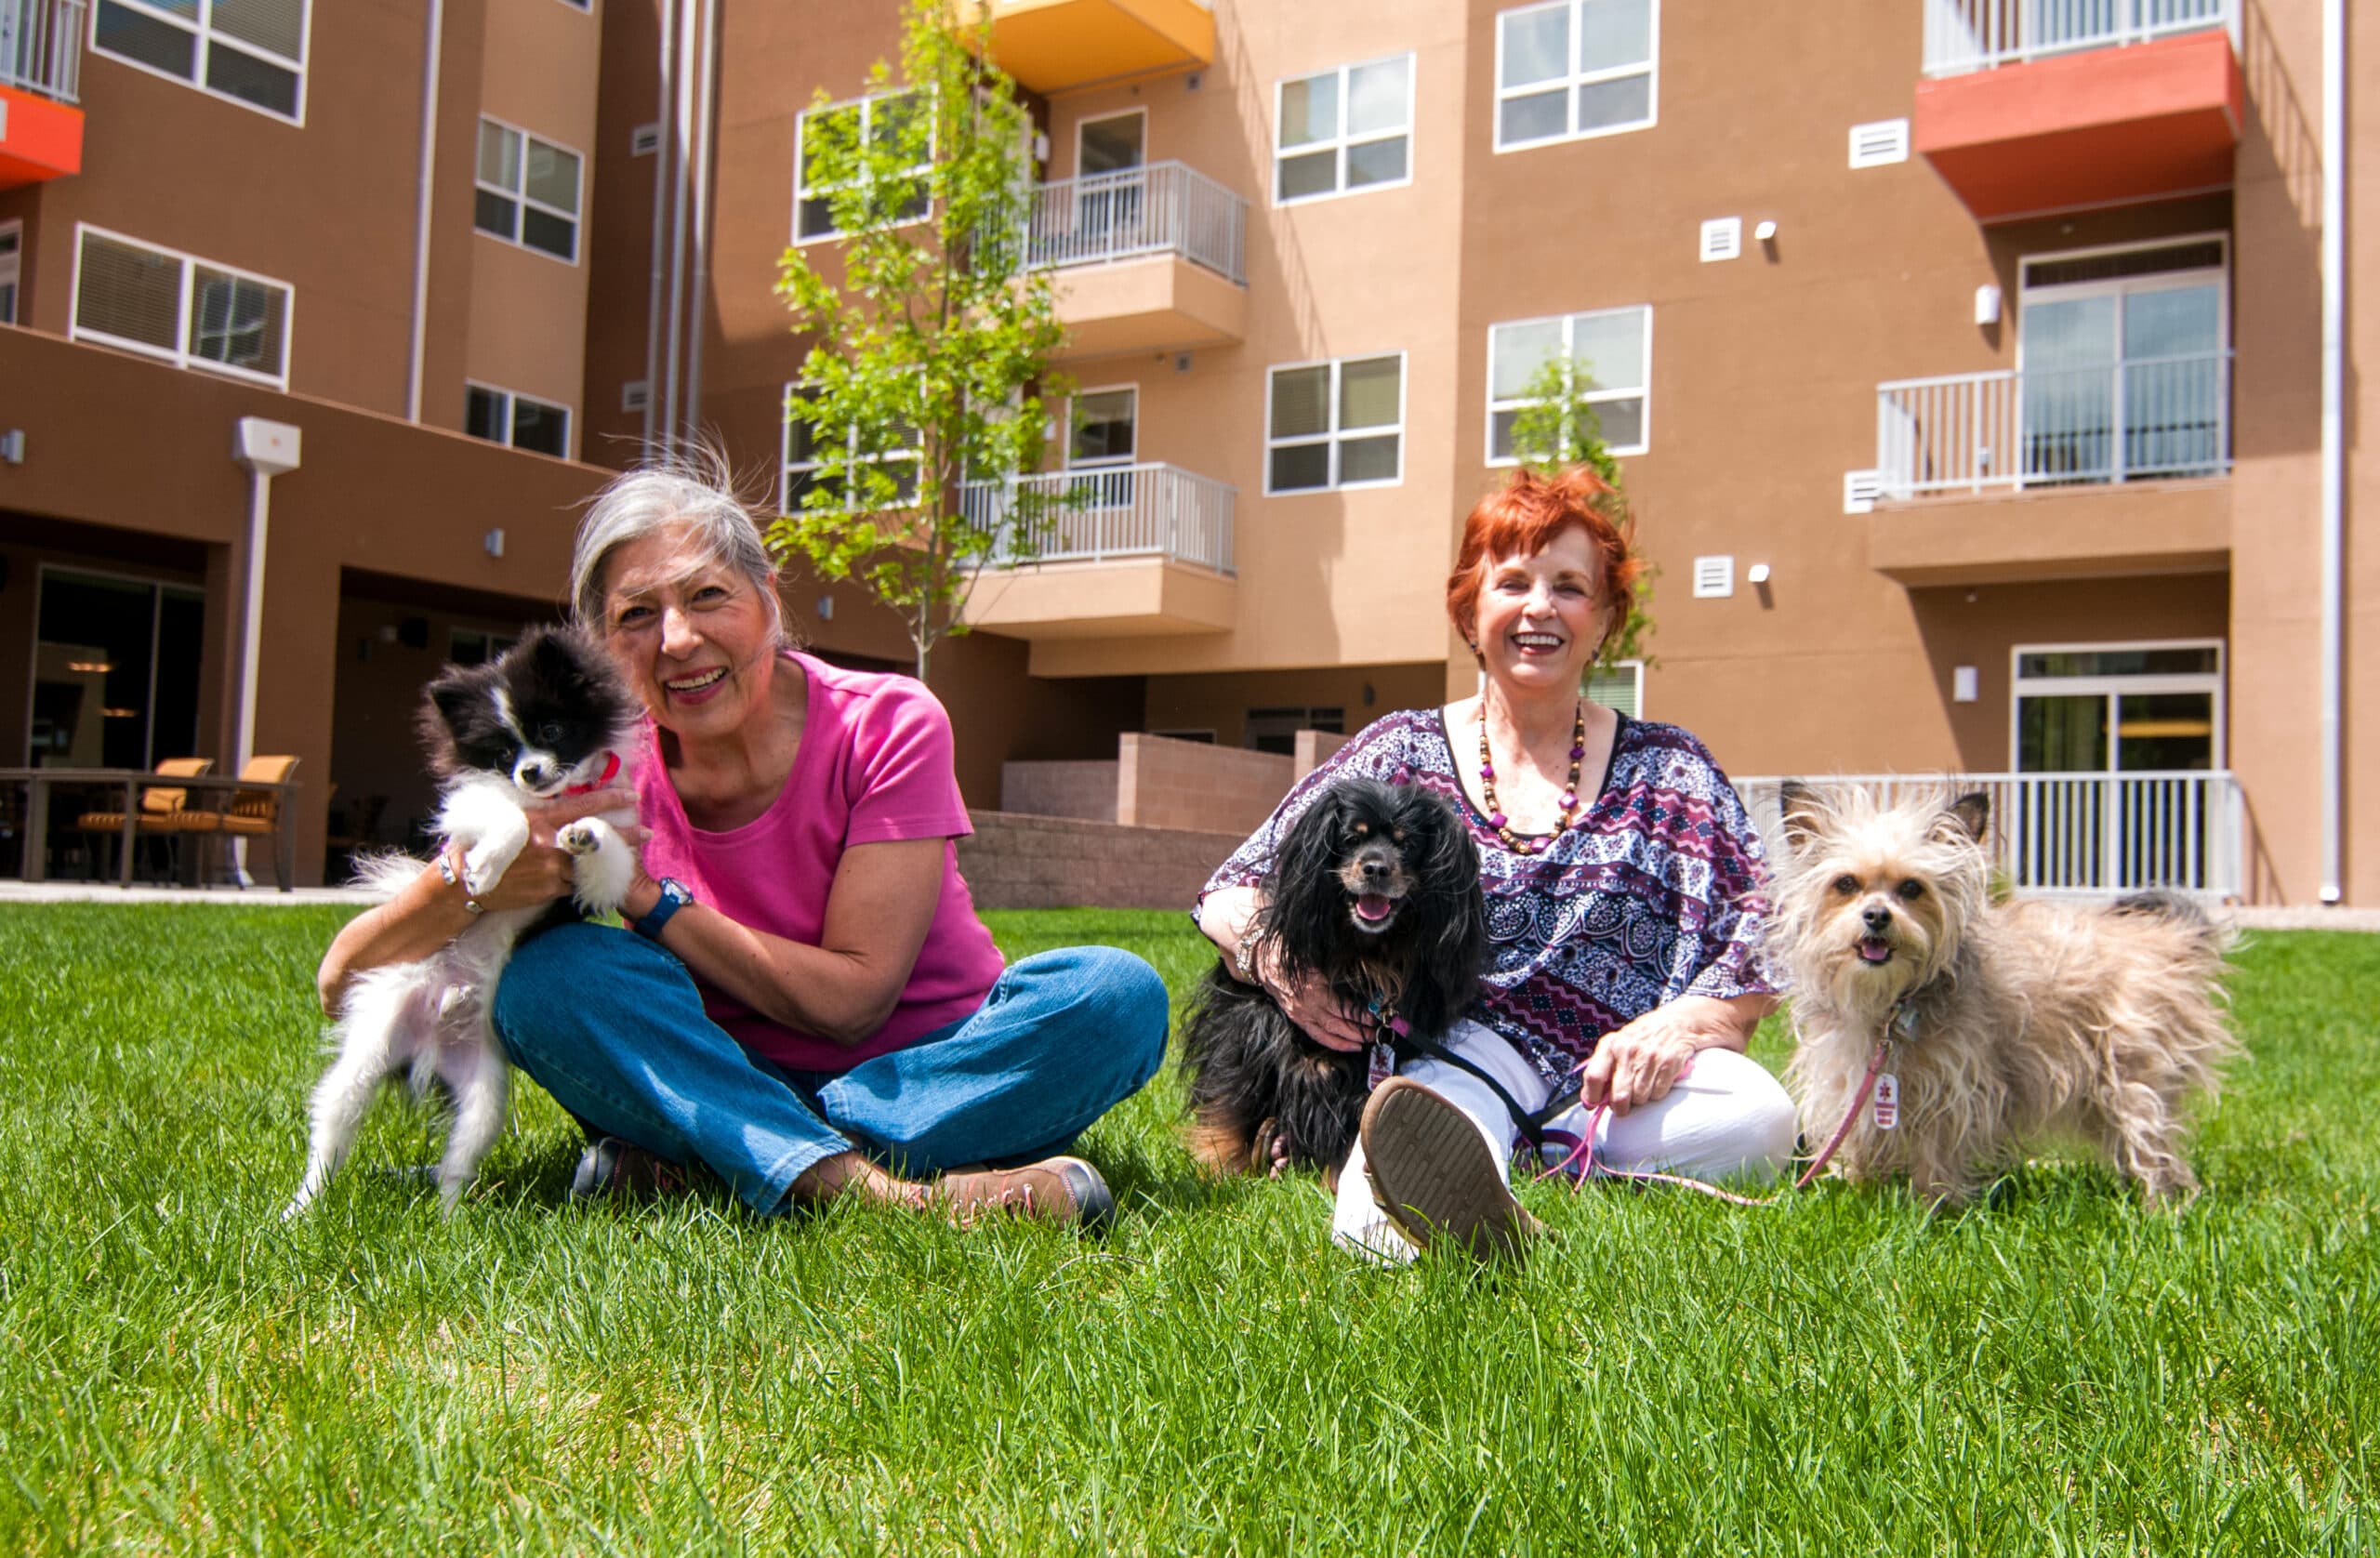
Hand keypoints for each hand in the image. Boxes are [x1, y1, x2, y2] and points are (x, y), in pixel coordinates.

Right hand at [453, 789, 647, 913]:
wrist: (465, 883)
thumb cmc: (481, 843)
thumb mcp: (508, 817)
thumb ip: (538, 811)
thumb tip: (562, 800)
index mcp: (539, 820)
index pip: (583, 807)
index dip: (611, 801)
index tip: (632, 797)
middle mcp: (549, 844)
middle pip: (597, 838)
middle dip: (626, 836)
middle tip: (648, 832)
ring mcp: (551, 869)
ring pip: (588, 864)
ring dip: (606, 861)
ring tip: (625, 858)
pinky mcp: (550, 890)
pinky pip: (574, 882)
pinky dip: (582, 878)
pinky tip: (593, 877)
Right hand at [1246, 936, 1370, 1052]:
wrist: (1262, 962)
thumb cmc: (1288, 954)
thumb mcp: (1312, 955)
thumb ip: (1332, 965)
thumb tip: (1356, 967)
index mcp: (1315, 989)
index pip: (1342, 1007)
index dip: (1359, 1014)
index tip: (1374, 1015)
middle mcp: (1309, 1005)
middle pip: (1339, 1023)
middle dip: (1359, 1030)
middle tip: (1376, 1032)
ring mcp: (1302, 1014)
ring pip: (1330, 1032)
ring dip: (1350, 1038)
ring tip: (1367, 1040)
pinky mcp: (1297, 1019)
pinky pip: (1317, 1035)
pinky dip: (1334, 1042)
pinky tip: (1348, 1045)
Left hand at [1576, 997, 1749, 1114]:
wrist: (1683, 1020)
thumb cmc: (1647, 1036)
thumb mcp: (1622, 1041)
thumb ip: (1605, 1065)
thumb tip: (1592, 1098)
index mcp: (1611, 1044)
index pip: (1594, 1076)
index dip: (1591, 1096)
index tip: (1593, 1105)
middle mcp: (1628, 1050)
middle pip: (1618, 1096)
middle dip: (1620, 1108)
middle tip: (1623, 1108)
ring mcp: (1650, 1057)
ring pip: (1640, 1098)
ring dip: (1642, 1098)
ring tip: (1646, 1084)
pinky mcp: (1670, 1063)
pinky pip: (1658, 1094)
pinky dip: (1658, 1092)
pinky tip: (1660, 1079)